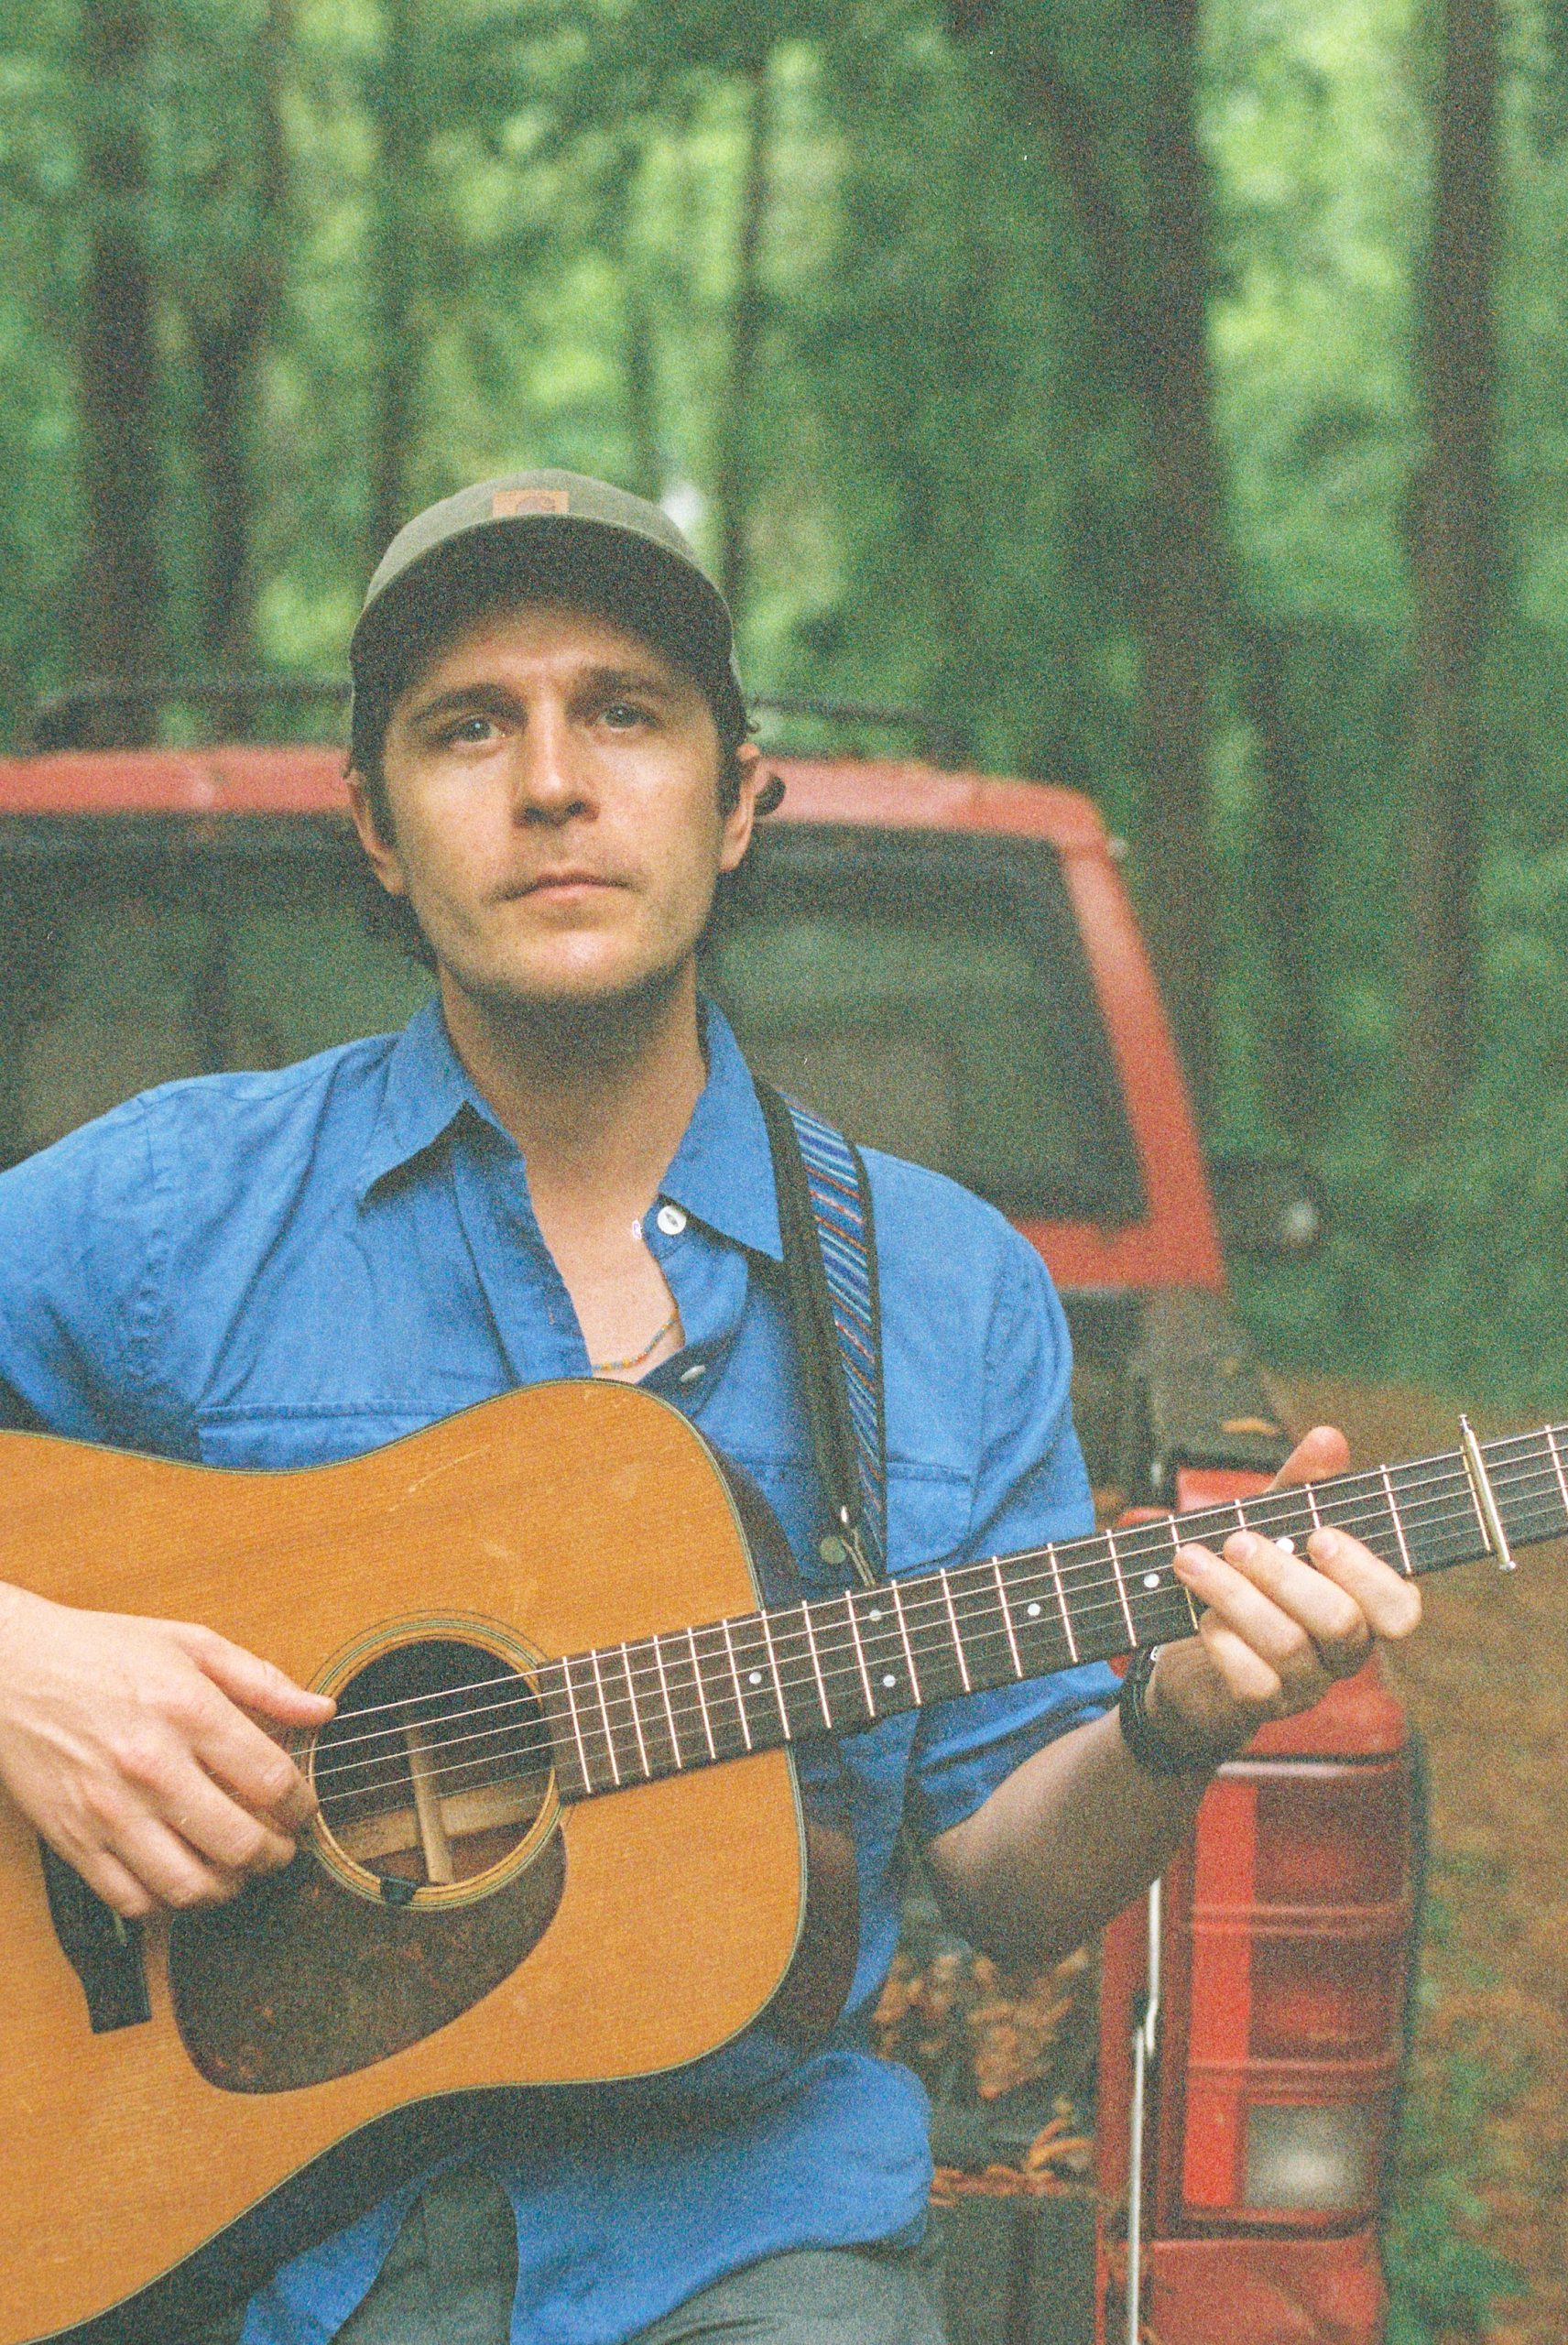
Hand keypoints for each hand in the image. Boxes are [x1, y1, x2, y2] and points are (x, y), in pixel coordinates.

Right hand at [0, 1583, 334, 1918]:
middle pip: (238, 1844)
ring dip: (228, 1889)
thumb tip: (323, 1712)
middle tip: (280, 1849)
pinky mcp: (73, 1840)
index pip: (271, 1780)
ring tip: (237, 1872)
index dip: (302, 1804)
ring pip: (188, 1886)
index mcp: (187, 1711)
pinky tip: (184, 1878)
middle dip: (275, 1856)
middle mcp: (150, 1766)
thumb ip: (263, 1681)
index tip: (302, 1807)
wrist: (10, 1668)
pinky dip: (169, 1903)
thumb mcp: (191, 1644)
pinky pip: (132, 1899)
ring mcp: (108, 1810)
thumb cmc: (102, 1651)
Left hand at [1144, 1424, 1422, 1764]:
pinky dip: (1222, 1643)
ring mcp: (1306, 1684)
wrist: (1191, 1652)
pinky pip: (1253, 1684)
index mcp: (1362, 1605)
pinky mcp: (1260, 1707)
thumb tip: (1330, 1437)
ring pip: (1289, 1647)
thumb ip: (1303, 1485)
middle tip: (1237, 1542)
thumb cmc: (1250, 1578)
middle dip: (1284, 1575)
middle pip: (1341, 1623)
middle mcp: (1344, 1651)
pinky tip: (1200, 1618)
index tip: (1320, 1536)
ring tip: (1190, 1560)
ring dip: (1234, 1596)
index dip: (1367, 1574)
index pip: (1400, 1607)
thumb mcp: (1273, 1522)